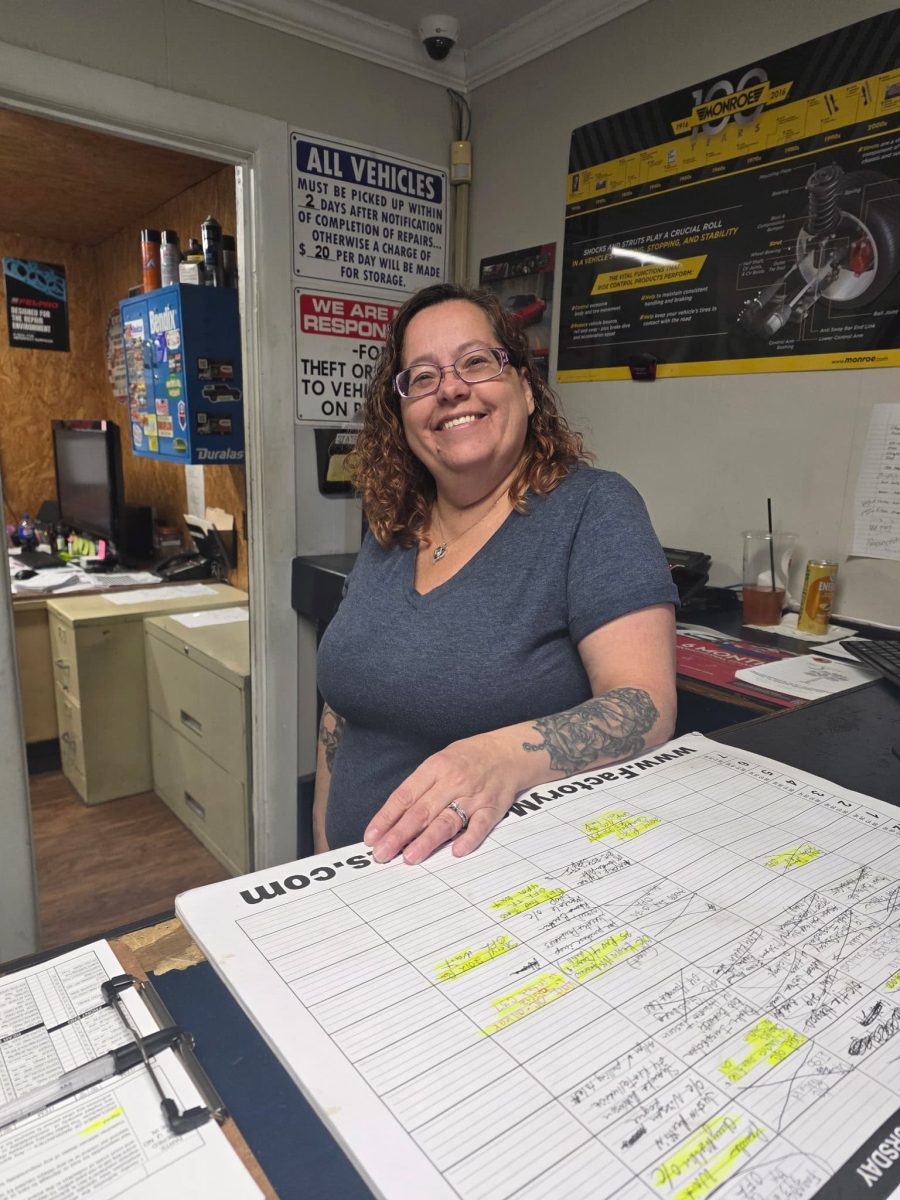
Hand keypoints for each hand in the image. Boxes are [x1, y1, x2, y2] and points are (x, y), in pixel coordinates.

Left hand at [363, 734, 518, 864]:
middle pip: (421, 811)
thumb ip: (420, 788)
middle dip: (399, 835)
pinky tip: (457, 851)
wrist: (509, 751)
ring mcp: (474, 795)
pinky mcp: (493, 807)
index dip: (386, 818)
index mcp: (435, 767)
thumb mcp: (439, 762)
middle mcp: (453, 781)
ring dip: (427, 840)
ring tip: (410, 857)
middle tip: (382, 854)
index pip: (405, 796)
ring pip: (447, 820)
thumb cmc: (468, 758)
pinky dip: (469, 838)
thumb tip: (394, 819)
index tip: (372, 837)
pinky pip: (481, 825)